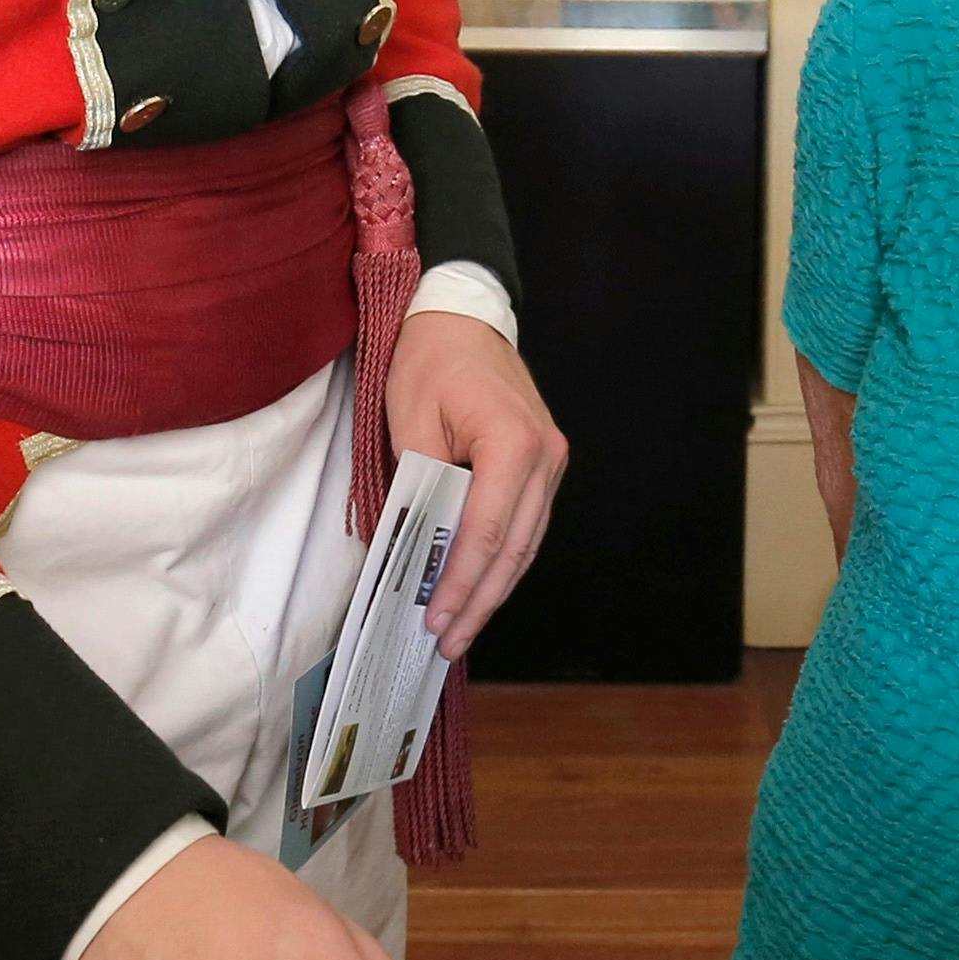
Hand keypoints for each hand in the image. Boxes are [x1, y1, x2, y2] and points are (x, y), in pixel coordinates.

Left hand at [388, 310, 565, 646]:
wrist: (463, 317)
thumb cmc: (431, 359)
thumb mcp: (409, 418)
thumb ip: (416, 486)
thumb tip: (409, 550)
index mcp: (512, 442)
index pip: (486, 531)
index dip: (460, 582)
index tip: (435, 619)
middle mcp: (544, 457)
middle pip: (513, 549)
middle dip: (478, 601)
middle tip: (445, 643)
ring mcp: (550, 463)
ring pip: (524, 545)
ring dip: (492, 590)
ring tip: (459, 630)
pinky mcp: (542, 467)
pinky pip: (524, 527)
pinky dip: (500, 562)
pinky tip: (476, 589)